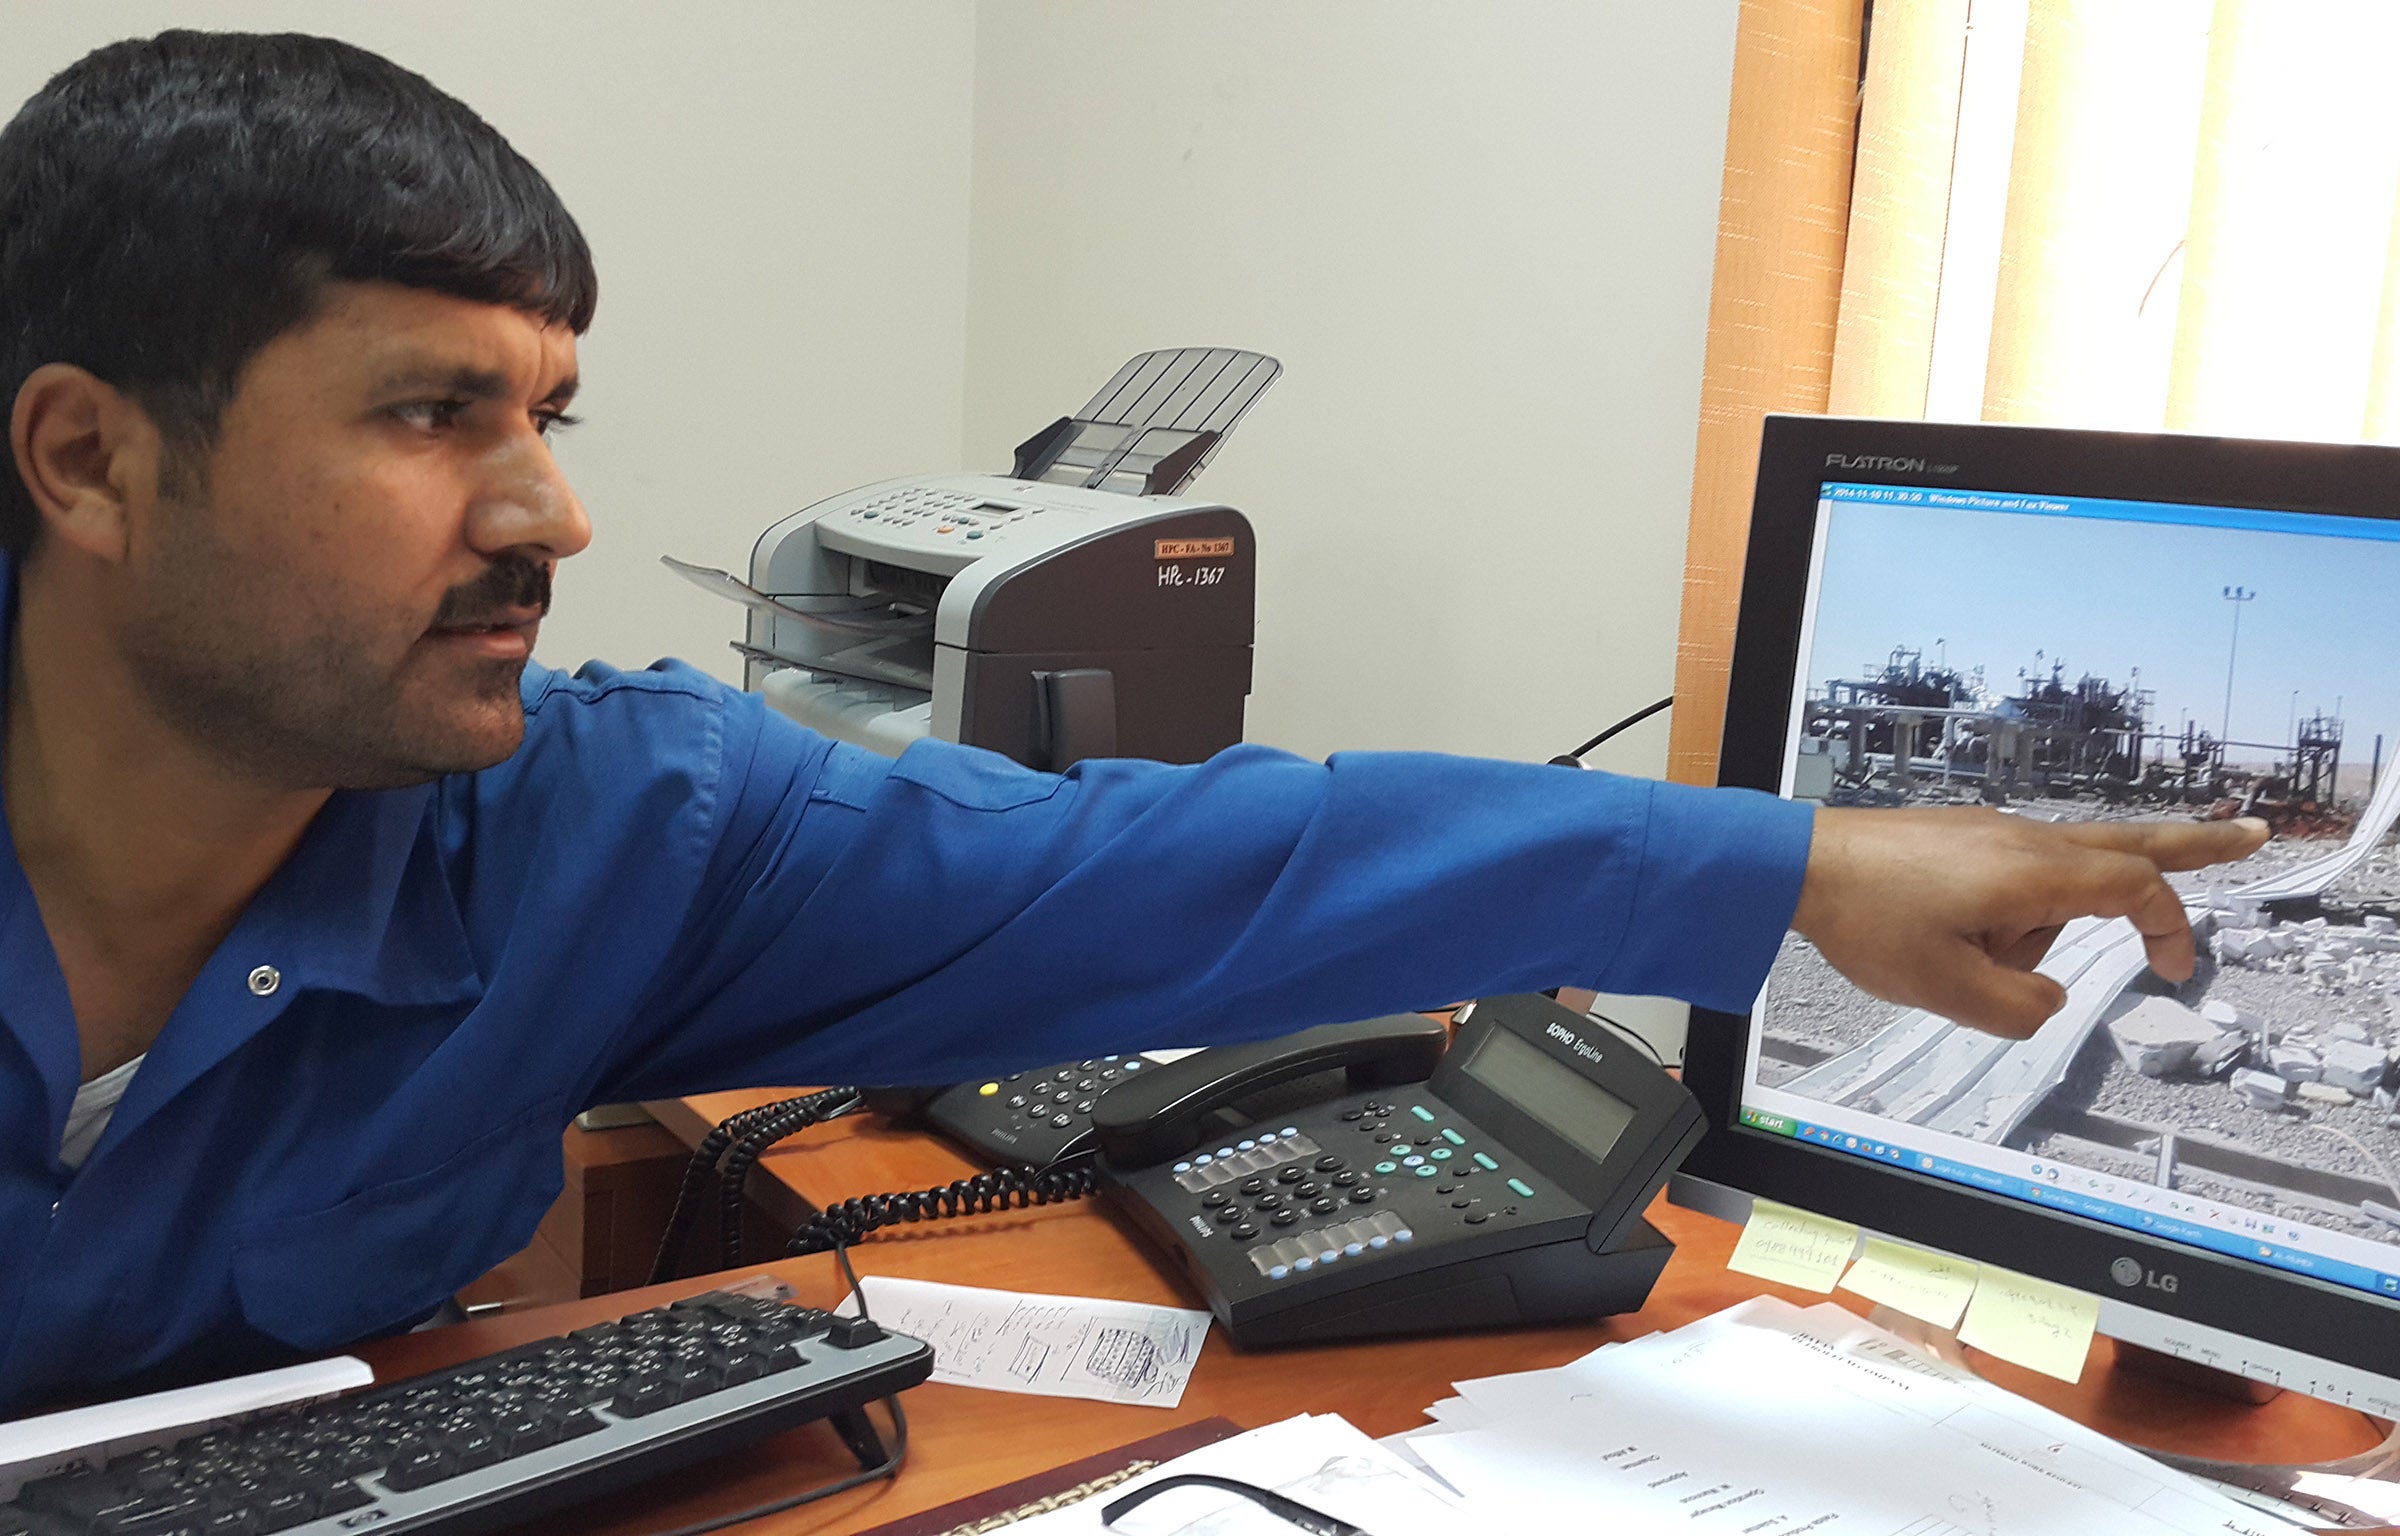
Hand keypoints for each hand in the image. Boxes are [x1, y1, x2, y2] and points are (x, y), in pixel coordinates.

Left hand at [1790, 807, 2269, 1038]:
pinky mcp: (1964, 840)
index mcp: (2033, 873)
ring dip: (2026, 935)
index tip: (2177, 965)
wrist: (1798, 867)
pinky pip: (2009, 880)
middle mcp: (2024, 841)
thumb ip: (2019, 1009)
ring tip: (1949, 955)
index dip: (2170, 927)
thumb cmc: (1865, 915)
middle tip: (2251, 837)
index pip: (2135, 890)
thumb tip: (2047, 999)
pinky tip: (1945, 935)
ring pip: (2051, 885)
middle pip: (2128, 843)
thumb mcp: (1948, 991)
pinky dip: (2001, 917)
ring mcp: (1993, 834)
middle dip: (2193, 846)